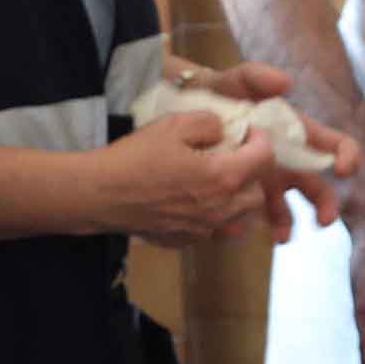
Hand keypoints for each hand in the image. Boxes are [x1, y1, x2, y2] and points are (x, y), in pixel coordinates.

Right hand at [92, 114, 291, 243]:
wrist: (100, 194)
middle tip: (234, 156)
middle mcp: (220, 209)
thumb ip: (209, 123)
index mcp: (223, 177)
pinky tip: (190, 199)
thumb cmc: (135, 158)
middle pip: (257, 194)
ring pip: (238, 216)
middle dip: (252, 174)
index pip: (264, 159)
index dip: (262, 140)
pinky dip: (211, 214)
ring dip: (234, 197)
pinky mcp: (184, 241)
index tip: (250, 132)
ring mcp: (202, 229)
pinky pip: (211, 229)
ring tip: (214, 179)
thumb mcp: (174, 125)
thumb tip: (224, 129)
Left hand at [213, 59, 363, 224]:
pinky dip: (252, 223)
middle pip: (317, 186)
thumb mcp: (238, 79)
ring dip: (287, 223)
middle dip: (325, 205)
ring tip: (280, 236)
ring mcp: (266, 179)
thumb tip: (286, 83)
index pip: (333, 145)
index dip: (347, 156)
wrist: (186, 107)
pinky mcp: (242, 191)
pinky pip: (253, 213)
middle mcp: (286, 160)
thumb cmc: (221, 90)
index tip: (343, 169)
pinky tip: (243, 227)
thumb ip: (259, 76)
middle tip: (324, 220)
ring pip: (286, 208)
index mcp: (296, 134)